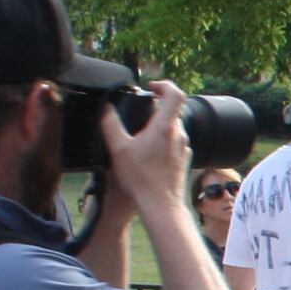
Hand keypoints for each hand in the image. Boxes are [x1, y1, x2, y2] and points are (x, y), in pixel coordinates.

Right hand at [100, 80, 191, 196]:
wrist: (160, 204)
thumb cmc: (140, 178)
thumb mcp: (117, 148)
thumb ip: (110, 124)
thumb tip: (106, 108)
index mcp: (165, 127)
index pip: (175, 94)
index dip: (163, 85)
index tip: (150, 88)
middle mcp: (179, 135)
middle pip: (171, 111)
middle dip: (154, 108)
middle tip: (136, 114)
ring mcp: (184, 147)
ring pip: (172, 128)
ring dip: (157, 126)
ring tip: (138, 137)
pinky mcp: (184, 159)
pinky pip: (174, 143)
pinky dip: (162, 141)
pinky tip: (147, 154)